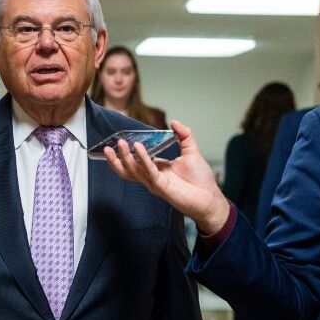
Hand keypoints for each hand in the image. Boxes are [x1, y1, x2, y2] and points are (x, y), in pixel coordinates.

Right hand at [103, 120, 230, 235]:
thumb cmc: (201, 180)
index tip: (118, 140)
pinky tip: (138, 148)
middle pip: (128, 168)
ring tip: (120, 144)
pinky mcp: (161, 187)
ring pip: (134, 171)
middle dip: (117, 158)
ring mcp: (155, 183)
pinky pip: (148, 171)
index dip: (126, 152)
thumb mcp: (192, 151)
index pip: (136, 160)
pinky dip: (142, 159)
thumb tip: (174, 122)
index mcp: (157, 168)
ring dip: (125, 157)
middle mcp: (152, 177)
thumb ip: (184, 135)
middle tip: (110, 145)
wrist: (210, 198)